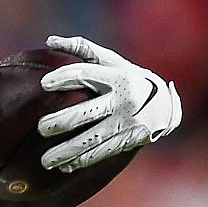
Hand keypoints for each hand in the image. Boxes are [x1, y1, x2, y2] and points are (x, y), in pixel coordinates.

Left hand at [36, 35, 181, 171]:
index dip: (63, 78)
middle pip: (84, 112)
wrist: (166, 107)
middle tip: (41, 128)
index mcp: (117, 77)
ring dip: (66, 152)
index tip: (44, 84)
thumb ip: (83, 50)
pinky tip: (64, 166)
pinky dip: (81, 161)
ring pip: (90, 139)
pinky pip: (100, 153)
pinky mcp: (128, 141)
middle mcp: (123, 100)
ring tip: (44, 161)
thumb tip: (50, 40)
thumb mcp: (113, 62)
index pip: (85, 74)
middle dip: (60, 122)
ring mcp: (126, 123)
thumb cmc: (129, 79)